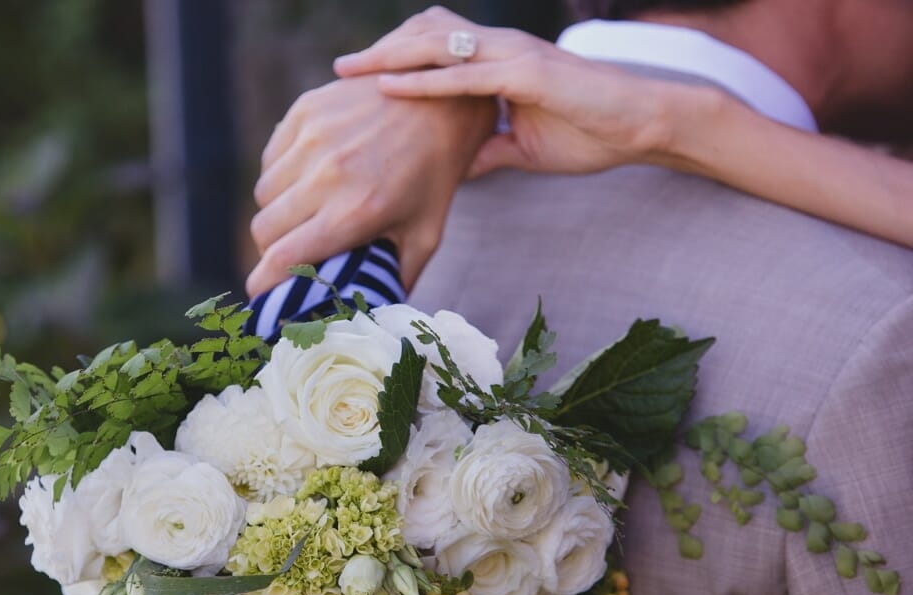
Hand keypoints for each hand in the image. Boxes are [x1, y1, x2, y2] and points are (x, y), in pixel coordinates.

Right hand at [246, 74, 495, 296]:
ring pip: (264, 194)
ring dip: (277, 210)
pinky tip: (308, 175)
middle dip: (271, 248)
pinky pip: (271, 157)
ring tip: (304, 210)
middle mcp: (327, 176)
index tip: (260, 294)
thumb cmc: (434, 176)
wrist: (445, 100)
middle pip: (264, 229)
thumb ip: (394, 279)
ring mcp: (313, 139)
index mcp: (354, 214)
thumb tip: (368, 317)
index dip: (263, 283)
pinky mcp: (306, 111)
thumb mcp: (424, 236)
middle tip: (289, 251)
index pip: (281, 259)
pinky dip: (282, 173)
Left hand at [334, 7, 677, 177]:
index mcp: (497, 62)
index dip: (395, 58)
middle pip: (426, 35)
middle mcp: (500, 50)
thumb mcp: (520, 149)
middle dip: (381, 50)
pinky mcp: (527, 75)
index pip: (434, 48)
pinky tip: (391, 87)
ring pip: (438, 46)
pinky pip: (465, 76)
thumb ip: (485, 151)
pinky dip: (425, 81)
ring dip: (390, 56)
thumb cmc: (588, 133)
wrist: (641, 126)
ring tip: (351, 71)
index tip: (357, 79)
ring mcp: (513, 57)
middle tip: (341, 68)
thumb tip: (454, 171)